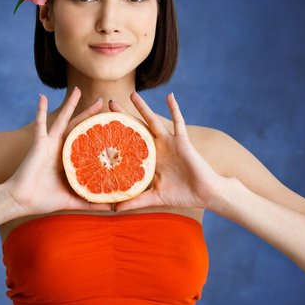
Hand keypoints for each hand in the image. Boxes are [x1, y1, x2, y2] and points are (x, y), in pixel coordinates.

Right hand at [4, 87, 111, 214]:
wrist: (21, 200)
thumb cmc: (43, 200)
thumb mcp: (72, 200)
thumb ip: (91, 202)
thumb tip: (114, 209)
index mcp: (70, 159)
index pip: (88, 142)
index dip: (99, 133)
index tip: (114, 124)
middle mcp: (61, 148)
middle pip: (79, 126)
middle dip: (90, 114)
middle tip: (103, 101)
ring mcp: (50, 143)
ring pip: (63, 119)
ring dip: (70, 104)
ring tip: (79, 90)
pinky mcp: (39, 142)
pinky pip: (39, 123)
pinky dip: (40, 109)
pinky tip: (42, 96)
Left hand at [112, 92, 223, 211]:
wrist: (205, 193)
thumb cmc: (182, 195)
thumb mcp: (153, 198)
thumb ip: (135, 201)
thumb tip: (113, 210)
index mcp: (147, 159)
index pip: (128, 144)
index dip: (115, 136)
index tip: (99, 127)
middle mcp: (156, 148)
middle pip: (135, 128)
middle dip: (123, 116)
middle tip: (109, 103)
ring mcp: (168, 142)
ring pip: (152, 121)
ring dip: (143, 107)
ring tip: (131, 94)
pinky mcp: (182, 141)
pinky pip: (178, 122)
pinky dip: (174, 109)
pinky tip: (169, 96)